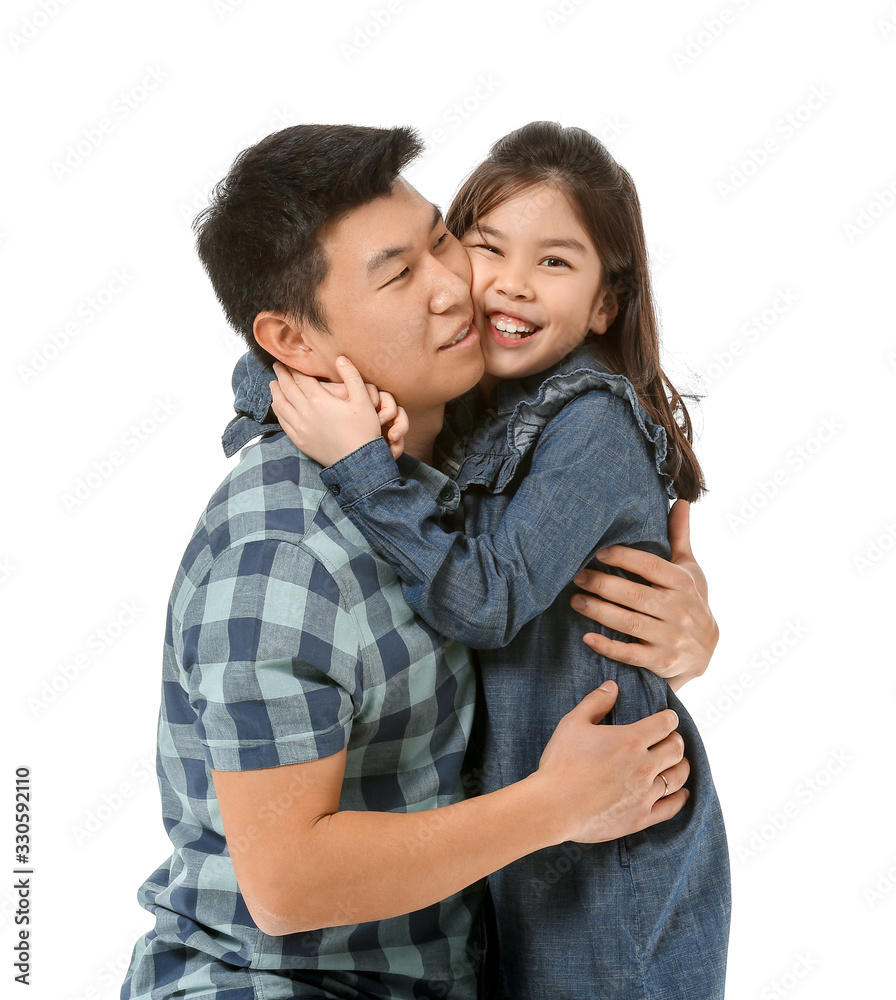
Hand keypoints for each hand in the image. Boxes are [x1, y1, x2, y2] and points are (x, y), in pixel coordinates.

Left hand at [269, 357, 407, 464]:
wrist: (358, 461)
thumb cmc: (363, 430)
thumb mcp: (363, 400)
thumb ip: (351, 376)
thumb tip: (340, 358)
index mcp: (319, 399)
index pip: (300, 378)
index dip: (293, 368)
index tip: (288, 360)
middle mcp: (305, 412)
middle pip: (287, 389)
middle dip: (281, 375)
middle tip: (276, 366)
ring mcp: (300, 428)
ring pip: (281, 405)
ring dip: (275, 392)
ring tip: (273, 384)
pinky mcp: (300, 441)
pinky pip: (283, 423)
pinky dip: (278, 411)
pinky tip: (278, 407)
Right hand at [533, 680, 688, 843]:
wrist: (554, 807)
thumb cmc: (561, 763)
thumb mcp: (573, 724)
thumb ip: (595, 702)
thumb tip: (612, 686)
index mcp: (631, 740)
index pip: (666, 723)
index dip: (669, 718)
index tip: (667, 719)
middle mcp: (644, 765)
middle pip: (676, 749)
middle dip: (676, 741)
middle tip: (671, 739)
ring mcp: (645, 793)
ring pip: (678, 777)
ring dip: (681, 766)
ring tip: (678, 763)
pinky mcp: (641, 817)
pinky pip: (671, 807)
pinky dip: (680, 798)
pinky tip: (681, 793)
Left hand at [569, 500, 718, 690]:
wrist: (707, 651)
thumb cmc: (692, 601)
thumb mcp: (690, 570)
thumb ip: (679, 537)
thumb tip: (682, 501)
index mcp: (683, 583)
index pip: (650, 567)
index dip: (624, 558)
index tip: (598, 552)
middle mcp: (679, 610)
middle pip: (635, 595)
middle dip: (603, 585)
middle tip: (576, 576)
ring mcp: (671, 638)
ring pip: (630, 623)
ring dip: (599, 612)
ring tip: (575, 600)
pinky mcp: (661, 662)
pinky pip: (631, 654)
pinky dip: (608, 647)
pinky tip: (586, 637)